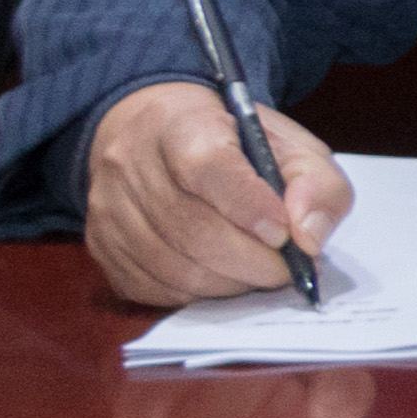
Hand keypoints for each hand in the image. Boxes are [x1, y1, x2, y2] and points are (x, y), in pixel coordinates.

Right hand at [86, 81, 351, 308]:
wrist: (160, 135)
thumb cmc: (234, 143)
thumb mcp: (290, 144)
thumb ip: (317, 183)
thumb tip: (309, 237)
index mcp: (181, 123)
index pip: (207, 166)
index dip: (250, 206)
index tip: (285, 235)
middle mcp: (131, 163)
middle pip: (192, 229)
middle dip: (252, 262)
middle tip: (286, 270)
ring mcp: (109, 207)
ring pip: (172, 267)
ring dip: (229, 283)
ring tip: (259, 273)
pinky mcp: (100, 245)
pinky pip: (152, 288)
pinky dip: (197, 294)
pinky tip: (222, 277)